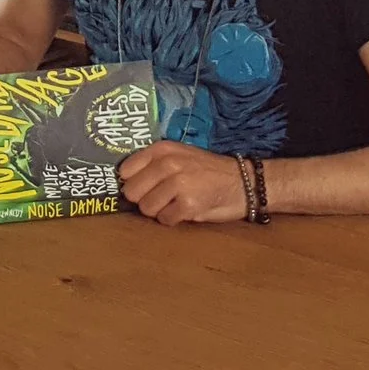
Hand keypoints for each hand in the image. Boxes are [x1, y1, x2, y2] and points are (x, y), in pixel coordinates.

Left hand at [117, 141, 247, 225]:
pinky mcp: (189, 204)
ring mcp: (179, 183)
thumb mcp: (178, 157)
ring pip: (146, 208)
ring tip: (176, 203)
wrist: (243, 182)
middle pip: (131, 192)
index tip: (144, 187)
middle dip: (144, 200)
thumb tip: (125, 184)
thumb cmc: (207, 172)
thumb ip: (152, 165)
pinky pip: (164, 220)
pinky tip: (186, 210)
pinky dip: (173, 219)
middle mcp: (168, 163)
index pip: (125, 170)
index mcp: (162, 149)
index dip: (133, 182)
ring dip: (159, 211)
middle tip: (163, 198)